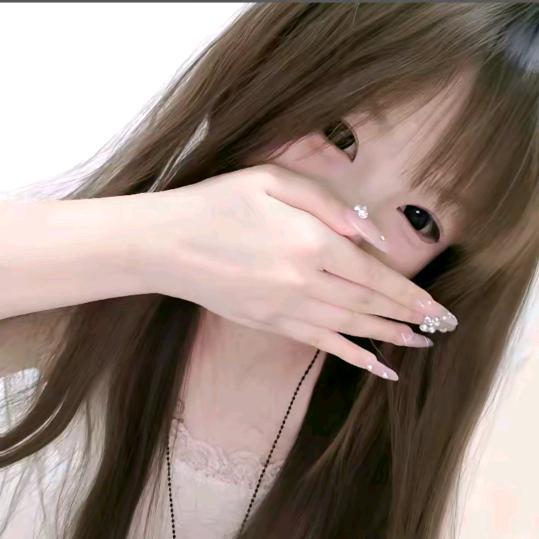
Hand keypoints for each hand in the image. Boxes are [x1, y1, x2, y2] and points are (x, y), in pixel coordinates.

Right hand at [131, 164, 457, 380]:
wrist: (167, 243)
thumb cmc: (217, 203)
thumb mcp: (272, 179)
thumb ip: (327, 203)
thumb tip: (370, 234)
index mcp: (311, 242)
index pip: (374, 273)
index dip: (408, 291)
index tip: (436, 306)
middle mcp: (306, 282)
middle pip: (368, 303)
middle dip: (407, 315)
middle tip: (439, 326)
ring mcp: (287, 309)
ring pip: (350, 327)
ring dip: (387, 336)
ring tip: (417, 344)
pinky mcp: (270, 324)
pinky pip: (320, 344)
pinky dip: (352, 356)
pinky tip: (376, 367)